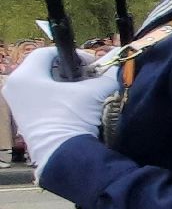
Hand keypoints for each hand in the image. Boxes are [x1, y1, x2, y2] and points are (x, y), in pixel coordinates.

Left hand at [1, 47, 117, 173]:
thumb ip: (107, 75)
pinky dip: (57, 98)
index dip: (72, 55)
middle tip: (89, 78)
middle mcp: (15, 86)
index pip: (47, 53)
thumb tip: (119, 64)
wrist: (63, 155)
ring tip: (84, 93)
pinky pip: (40, 98)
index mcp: (25, 75)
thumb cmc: (71, 117)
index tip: (91, 66)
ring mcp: (17, 104)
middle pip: (44, 69)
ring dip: (64, 85)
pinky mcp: (23, 118)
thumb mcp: (92, 92)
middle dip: (69, 71)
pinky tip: (74, 107)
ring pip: (43, 84)